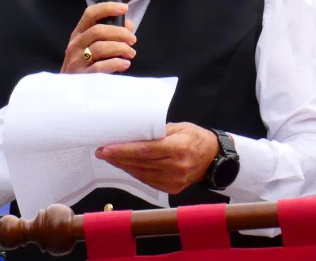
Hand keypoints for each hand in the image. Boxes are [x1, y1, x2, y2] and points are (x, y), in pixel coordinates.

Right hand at [61, 2, 135, 73]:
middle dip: (120, 32)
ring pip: (100, 47)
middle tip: (132, 39)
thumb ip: (110, 34)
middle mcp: (75, 45)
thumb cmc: (84, 66)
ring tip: (130, 53)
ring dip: (121, 48)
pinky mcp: (82, 76)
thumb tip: (129, 25)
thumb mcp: (92, 47)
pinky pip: (100, 67)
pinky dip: (116, 63)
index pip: (90, 14)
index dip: (108, 8)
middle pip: (98, 31)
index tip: (124, 7)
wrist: (68, 91)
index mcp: (78, 34)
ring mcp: (77, 61)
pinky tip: (125, 64)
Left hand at [95, 123, 219, 194]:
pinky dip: (135, 172)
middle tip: (101, 151)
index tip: (106, 148)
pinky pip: (148, 180)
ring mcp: (174, 180)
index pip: (145, 151)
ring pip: (141, 174)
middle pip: (140, 163)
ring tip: (110, 157)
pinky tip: (126, 165)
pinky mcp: (172, 189)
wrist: (214, 158)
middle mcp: (176, 167)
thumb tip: (132, 132)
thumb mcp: (179, 127)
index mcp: (178, 148)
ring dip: (124, 166)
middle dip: (118, 158)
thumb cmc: (195, 137)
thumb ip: (157, 131)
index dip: (123, 151)